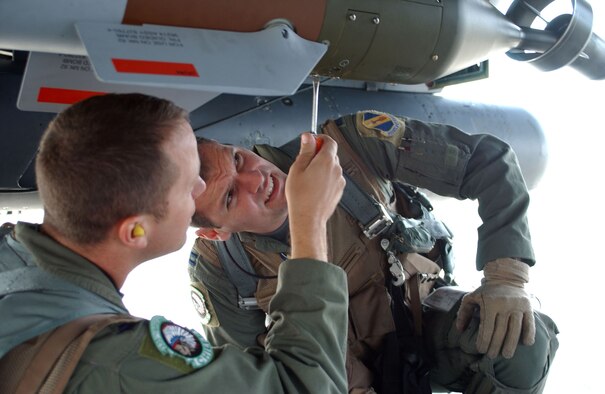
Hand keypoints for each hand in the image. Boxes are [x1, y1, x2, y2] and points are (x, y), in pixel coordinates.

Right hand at [286, 133, 344, 259]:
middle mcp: (336, 169)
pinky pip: (333, 178)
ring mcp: (339, 180)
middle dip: (319, 154)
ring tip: (308, 177)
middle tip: (305, 161)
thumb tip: (308, 137)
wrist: (308, 218)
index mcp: (326, 160)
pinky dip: (325, 178)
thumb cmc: (301, 196)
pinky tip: (314, 186)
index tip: (312, 141)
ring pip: (332, 167)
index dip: (320, 139)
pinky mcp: (339, 190)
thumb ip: (305, 150)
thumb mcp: (297, 168)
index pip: (329, 141)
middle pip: (331, 154)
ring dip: (322, 167)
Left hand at [456, 258, 535, 358]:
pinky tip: (526, 343)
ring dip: (511, 344)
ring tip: (506, 355)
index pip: (487, 327)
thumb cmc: (486, 291)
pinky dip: (529, 333)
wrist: (506, 276)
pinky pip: (530, 322)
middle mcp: (505, 305)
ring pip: (515, 329)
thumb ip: (464, 312)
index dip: (484, 340)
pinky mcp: (528, 307)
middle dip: (495, 346)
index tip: (481, 350)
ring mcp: (518, 306)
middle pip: (500, 330)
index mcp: (490, 303)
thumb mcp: (472, 297)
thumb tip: (459, 329)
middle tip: (492, 356)